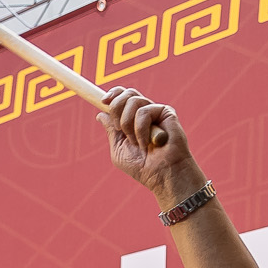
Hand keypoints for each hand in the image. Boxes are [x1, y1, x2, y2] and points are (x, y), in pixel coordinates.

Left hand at [99, 87, 199, 201]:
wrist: (162, 175)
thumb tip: (101, 114)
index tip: (103, 101)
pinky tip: (147, 143)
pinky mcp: (166, 112)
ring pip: (133, 101)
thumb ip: (111, 131)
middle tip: (118, 127)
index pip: (123, 96)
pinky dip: (140, 129)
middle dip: (116, 107)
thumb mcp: (119, 149)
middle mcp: (145, 112)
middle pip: (127, 92)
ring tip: (135, 142)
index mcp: (133, 119)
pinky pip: (144, 111)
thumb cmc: (143, 167)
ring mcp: (156, 111)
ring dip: (127, 124)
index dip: (113, 94)